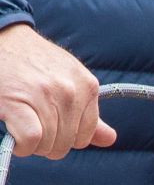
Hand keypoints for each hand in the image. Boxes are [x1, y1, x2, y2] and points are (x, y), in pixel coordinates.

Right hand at [0, 24, 116, 157]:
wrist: (1, 39)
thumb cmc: (32, 65)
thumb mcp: (67, 81)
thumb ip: (89, 114)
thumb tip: (111, 139)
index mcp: (87, 85)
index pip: (84, 136)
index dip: (64, 136)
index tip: (49, 122)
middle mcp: (71, 90)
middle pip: (66, 144)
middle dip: (47, 141)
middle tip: (31, 121)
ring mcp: (47, 95)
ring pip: (48, 145)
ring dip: (32, 144)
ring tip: (21, 122)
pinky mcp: (20, 102)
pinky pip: (31, 141)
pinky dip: (22, 146)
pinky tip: (14, 134)